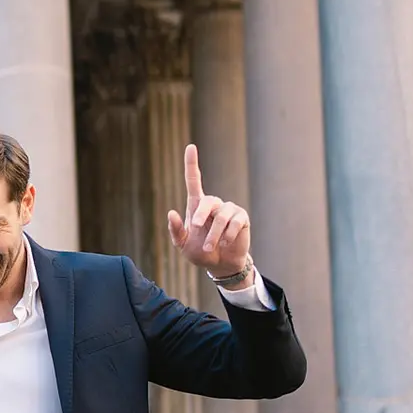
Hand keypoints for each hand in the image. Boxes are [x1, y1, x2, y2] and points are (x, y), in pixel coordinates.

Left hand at [166, 144, 251, 279]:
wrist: (220, 265)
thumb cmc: (200, 252)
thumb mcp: (183, 245)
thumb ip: (176, 230)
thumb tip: (171, 212)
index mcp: (196, 207)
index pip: (194, 181)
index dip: (192, 164)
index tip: (190, 147)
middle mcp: (213, 205)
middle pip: (208, 201)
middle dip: (201, 215)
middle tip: (196, 228)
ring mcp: (229, 210)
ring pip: (221, 217)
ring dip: (214, 234)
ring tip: (211, 248)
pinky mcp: (241, 218)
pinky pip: (235, 222)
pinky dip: (228, 235)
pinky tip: (226, 242)